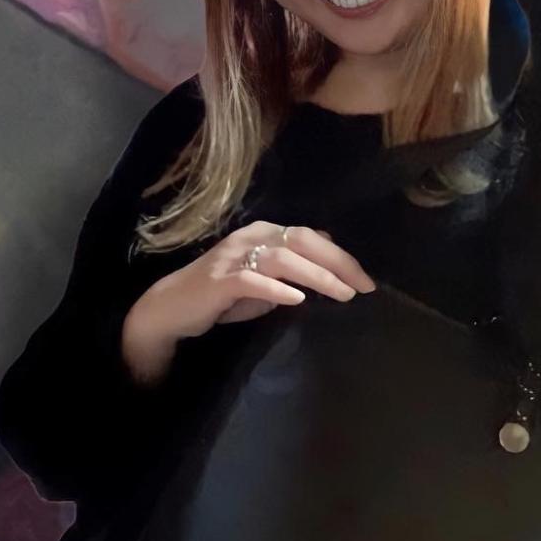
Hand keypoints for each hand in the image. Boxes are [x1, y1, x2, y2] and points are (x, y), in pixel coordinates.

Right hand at [122, 221, 376, 381]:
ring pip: (282, 258)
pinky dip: (276, 289)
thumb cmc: (223, 295)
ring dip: (316, 276)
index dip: (341, 257)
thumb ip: (293, 270)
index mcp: (264, 233)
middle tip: (362, 286)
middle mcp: (250, 237)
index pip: (311, 237)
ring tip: (341, 293)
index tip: (365, 280)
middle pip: (302, 241)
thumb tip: (330, 264)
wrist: (174, 307)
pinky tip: (296, 299)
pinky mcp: (219, 280)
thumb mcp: (265, 279)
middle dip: (337, 263)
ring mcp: (233, 257)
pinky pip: (252, 280)